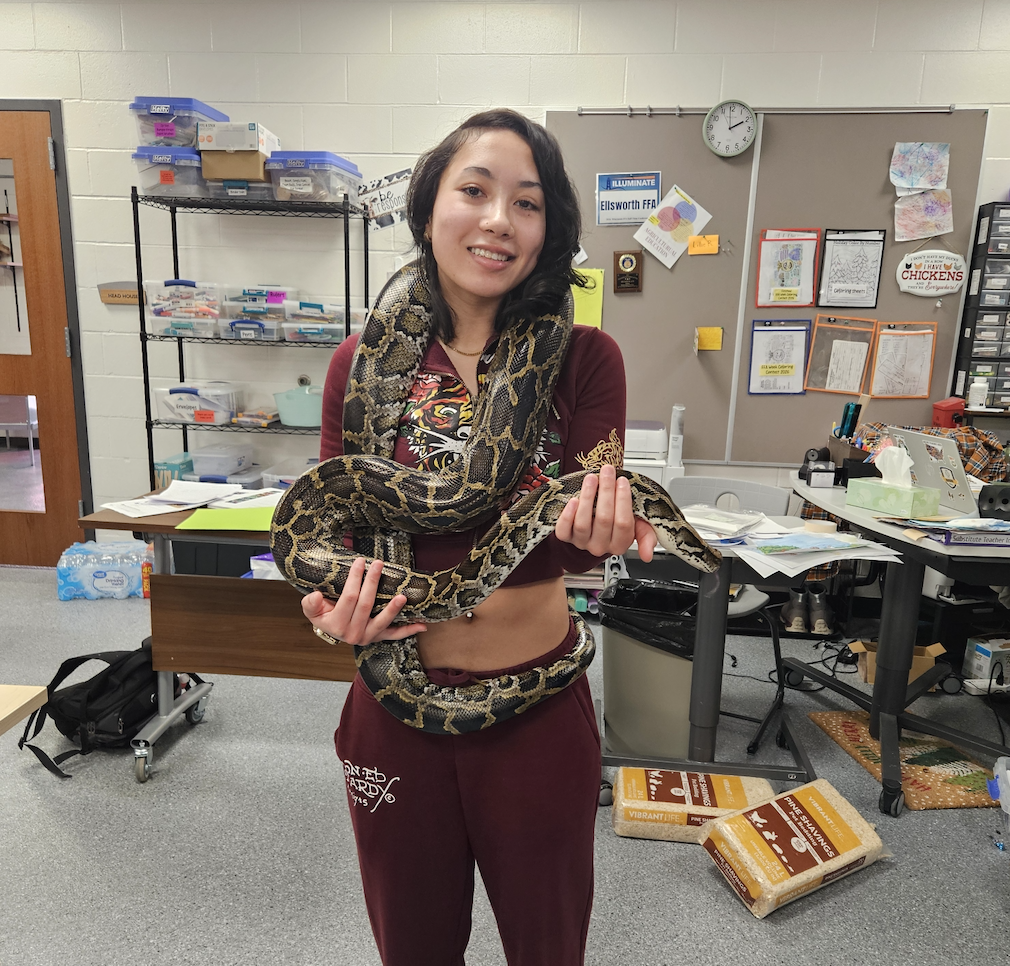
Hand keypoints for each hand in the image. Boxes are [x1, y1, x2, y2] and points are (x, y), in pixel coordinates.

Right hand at [301, 557, 426, 646]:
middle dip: (372, 582)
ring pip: (382, 622)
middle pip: (366, 605)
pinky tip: (422, 626)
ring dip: (393, 609)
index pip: (348, 598)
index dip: (354, 579)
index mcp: (337, 625)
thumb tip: (316, 595)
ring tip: (402, 597)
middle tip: (378, 564)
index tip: (360, 562)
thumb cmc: (323, 616)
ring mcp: (368, 636)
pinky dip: (408, 631)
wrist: (332, 631)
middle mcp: (354, 633)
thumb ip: (311, 604)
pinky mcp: (379, 637)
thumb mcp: (312, 610)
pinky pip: (394, 635)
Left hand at [554, 464, 658, 562]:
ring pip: (583, 523)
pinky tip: (573, 500)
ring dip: (587, 497)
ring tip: (591, 478)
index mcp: (620, 544)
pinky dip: (567, 515)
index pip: (624, 524)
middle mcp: (601, 546)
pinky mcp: (566, 537)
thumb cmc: (617, 520)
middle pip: (604, 519)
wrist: (595, 522)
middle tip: (607, 472)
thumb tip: (648, 556)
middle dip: (606, 491)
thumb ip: (647, 536)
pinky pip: (563, 530)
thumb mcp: (638, 525)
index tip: (622, 481)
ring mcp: (582, 542)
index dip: (623, 500)